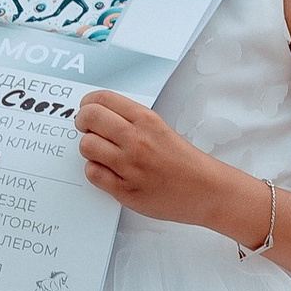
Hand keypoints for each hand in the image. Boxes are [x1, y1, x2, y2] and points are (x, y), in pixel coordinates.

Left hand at [76, 90, 246, 231]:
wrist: (207, 191)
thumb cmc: (186, 162)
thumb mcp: (162, 129)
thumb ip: (133, 122)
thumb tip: (99, 116)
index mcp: (147, 120)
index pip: (102, 99)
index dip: (88, 104)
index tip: (87, 109)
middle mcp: (137, 140)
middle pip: (89, 118)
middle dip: (83, 123)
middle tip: (88, 129)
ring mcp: (130, 165)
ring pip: (86, 146)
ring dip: (90, 149)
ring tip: (102, 153)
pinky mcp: (125, 189)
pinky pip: (93, 173)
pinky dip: (96, 171)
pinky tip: (108, 170)